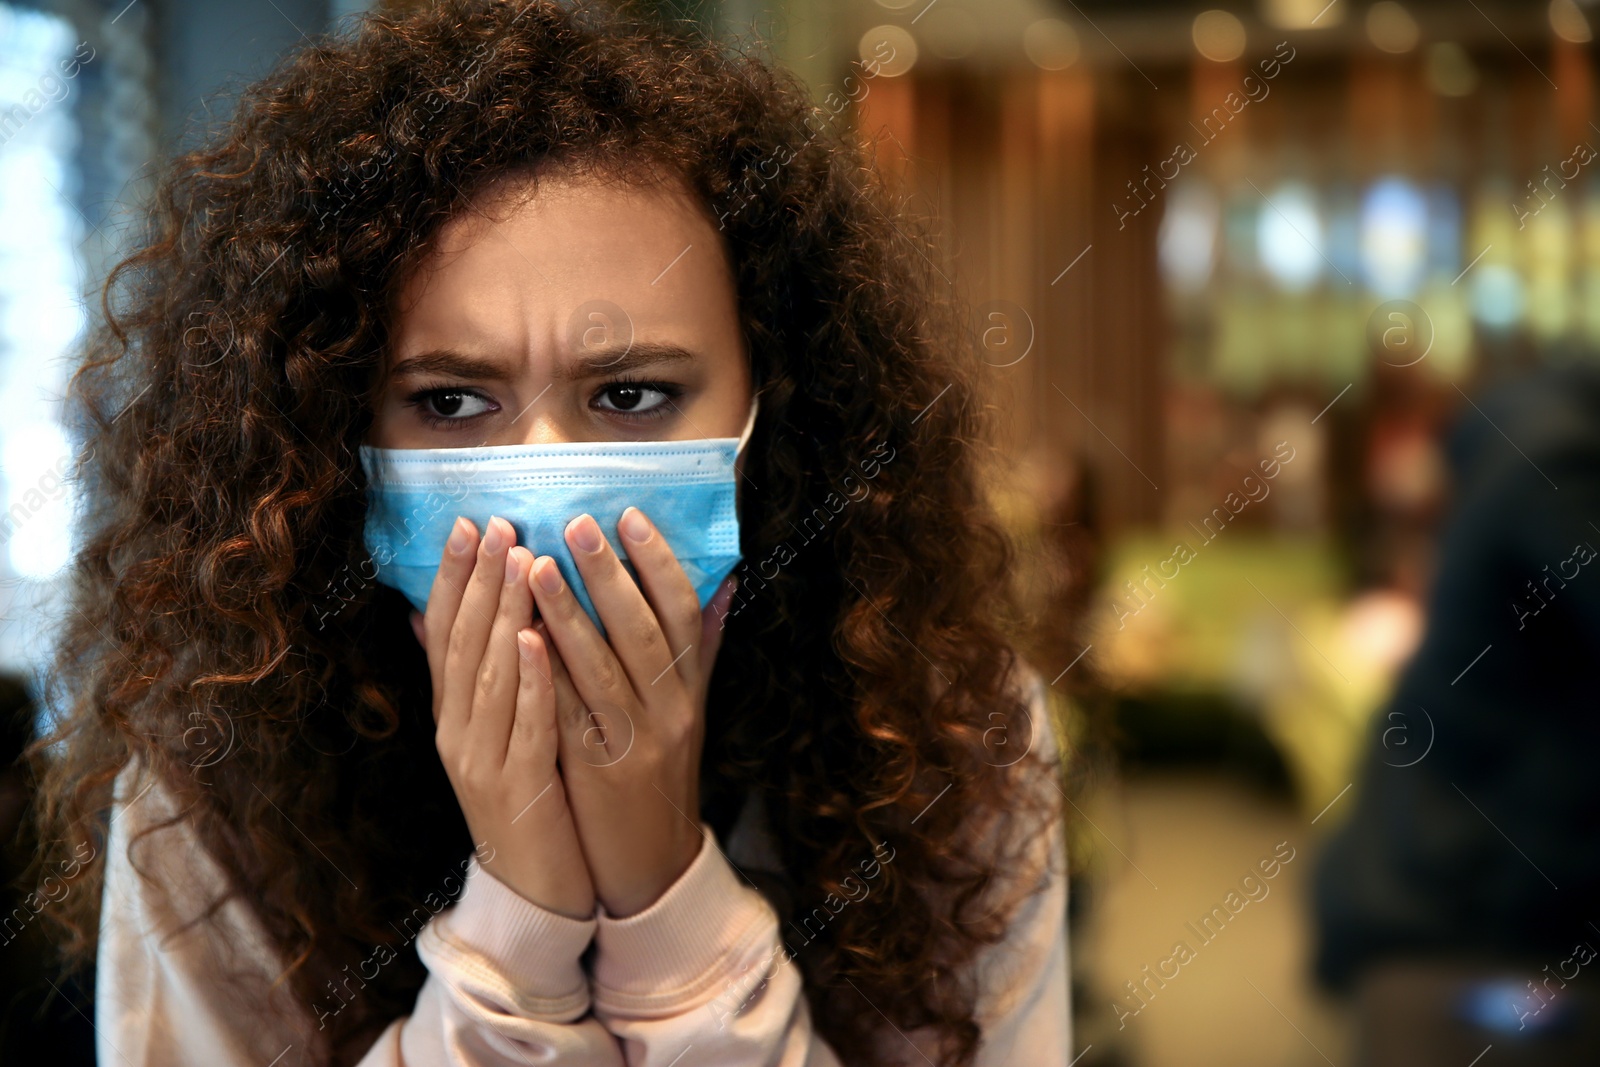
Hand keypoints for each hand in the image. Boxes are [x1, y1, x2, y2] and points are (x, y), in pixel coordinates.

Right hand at [412, 515, 595, 919]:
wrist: (532, 888)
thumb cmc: (524, 797)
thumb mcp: (489, 733)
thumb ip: (468, 675)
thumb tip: (427, 612)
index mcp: (451, 714)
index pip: (442, 633)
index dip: (451, 577)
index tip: (467, 523)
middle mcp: (456, 732)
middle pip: (462, 644)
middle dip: (479, 579)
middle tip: (496, 523)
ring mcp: (482, 760)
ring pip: (490, 676)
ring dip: (504, 614)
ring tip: (521, 560)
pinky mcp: (517, 788)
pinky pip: (525, 725)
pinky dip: (530, 681)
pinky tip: (539, 640)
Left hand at [527, 505, 735, 917]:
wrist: (652, 860)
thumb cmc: (663, 771)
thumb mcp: (690, 707)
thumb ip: (698, 646)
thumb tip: (722, 582)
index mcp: (689, 687)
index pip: (683, 612)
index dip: (658, 562)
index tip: (630, 516)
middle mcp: (669, 709)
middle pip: (641, 630)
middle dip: (608, 573)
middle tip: (576, 522)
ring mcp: (634, 740)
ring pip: (601, 667)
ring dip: (567, 612)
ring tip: (533, 564)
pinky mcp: (594, 770)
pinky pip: (567, 712)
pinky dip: (544, 673)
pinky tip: (518, 637)